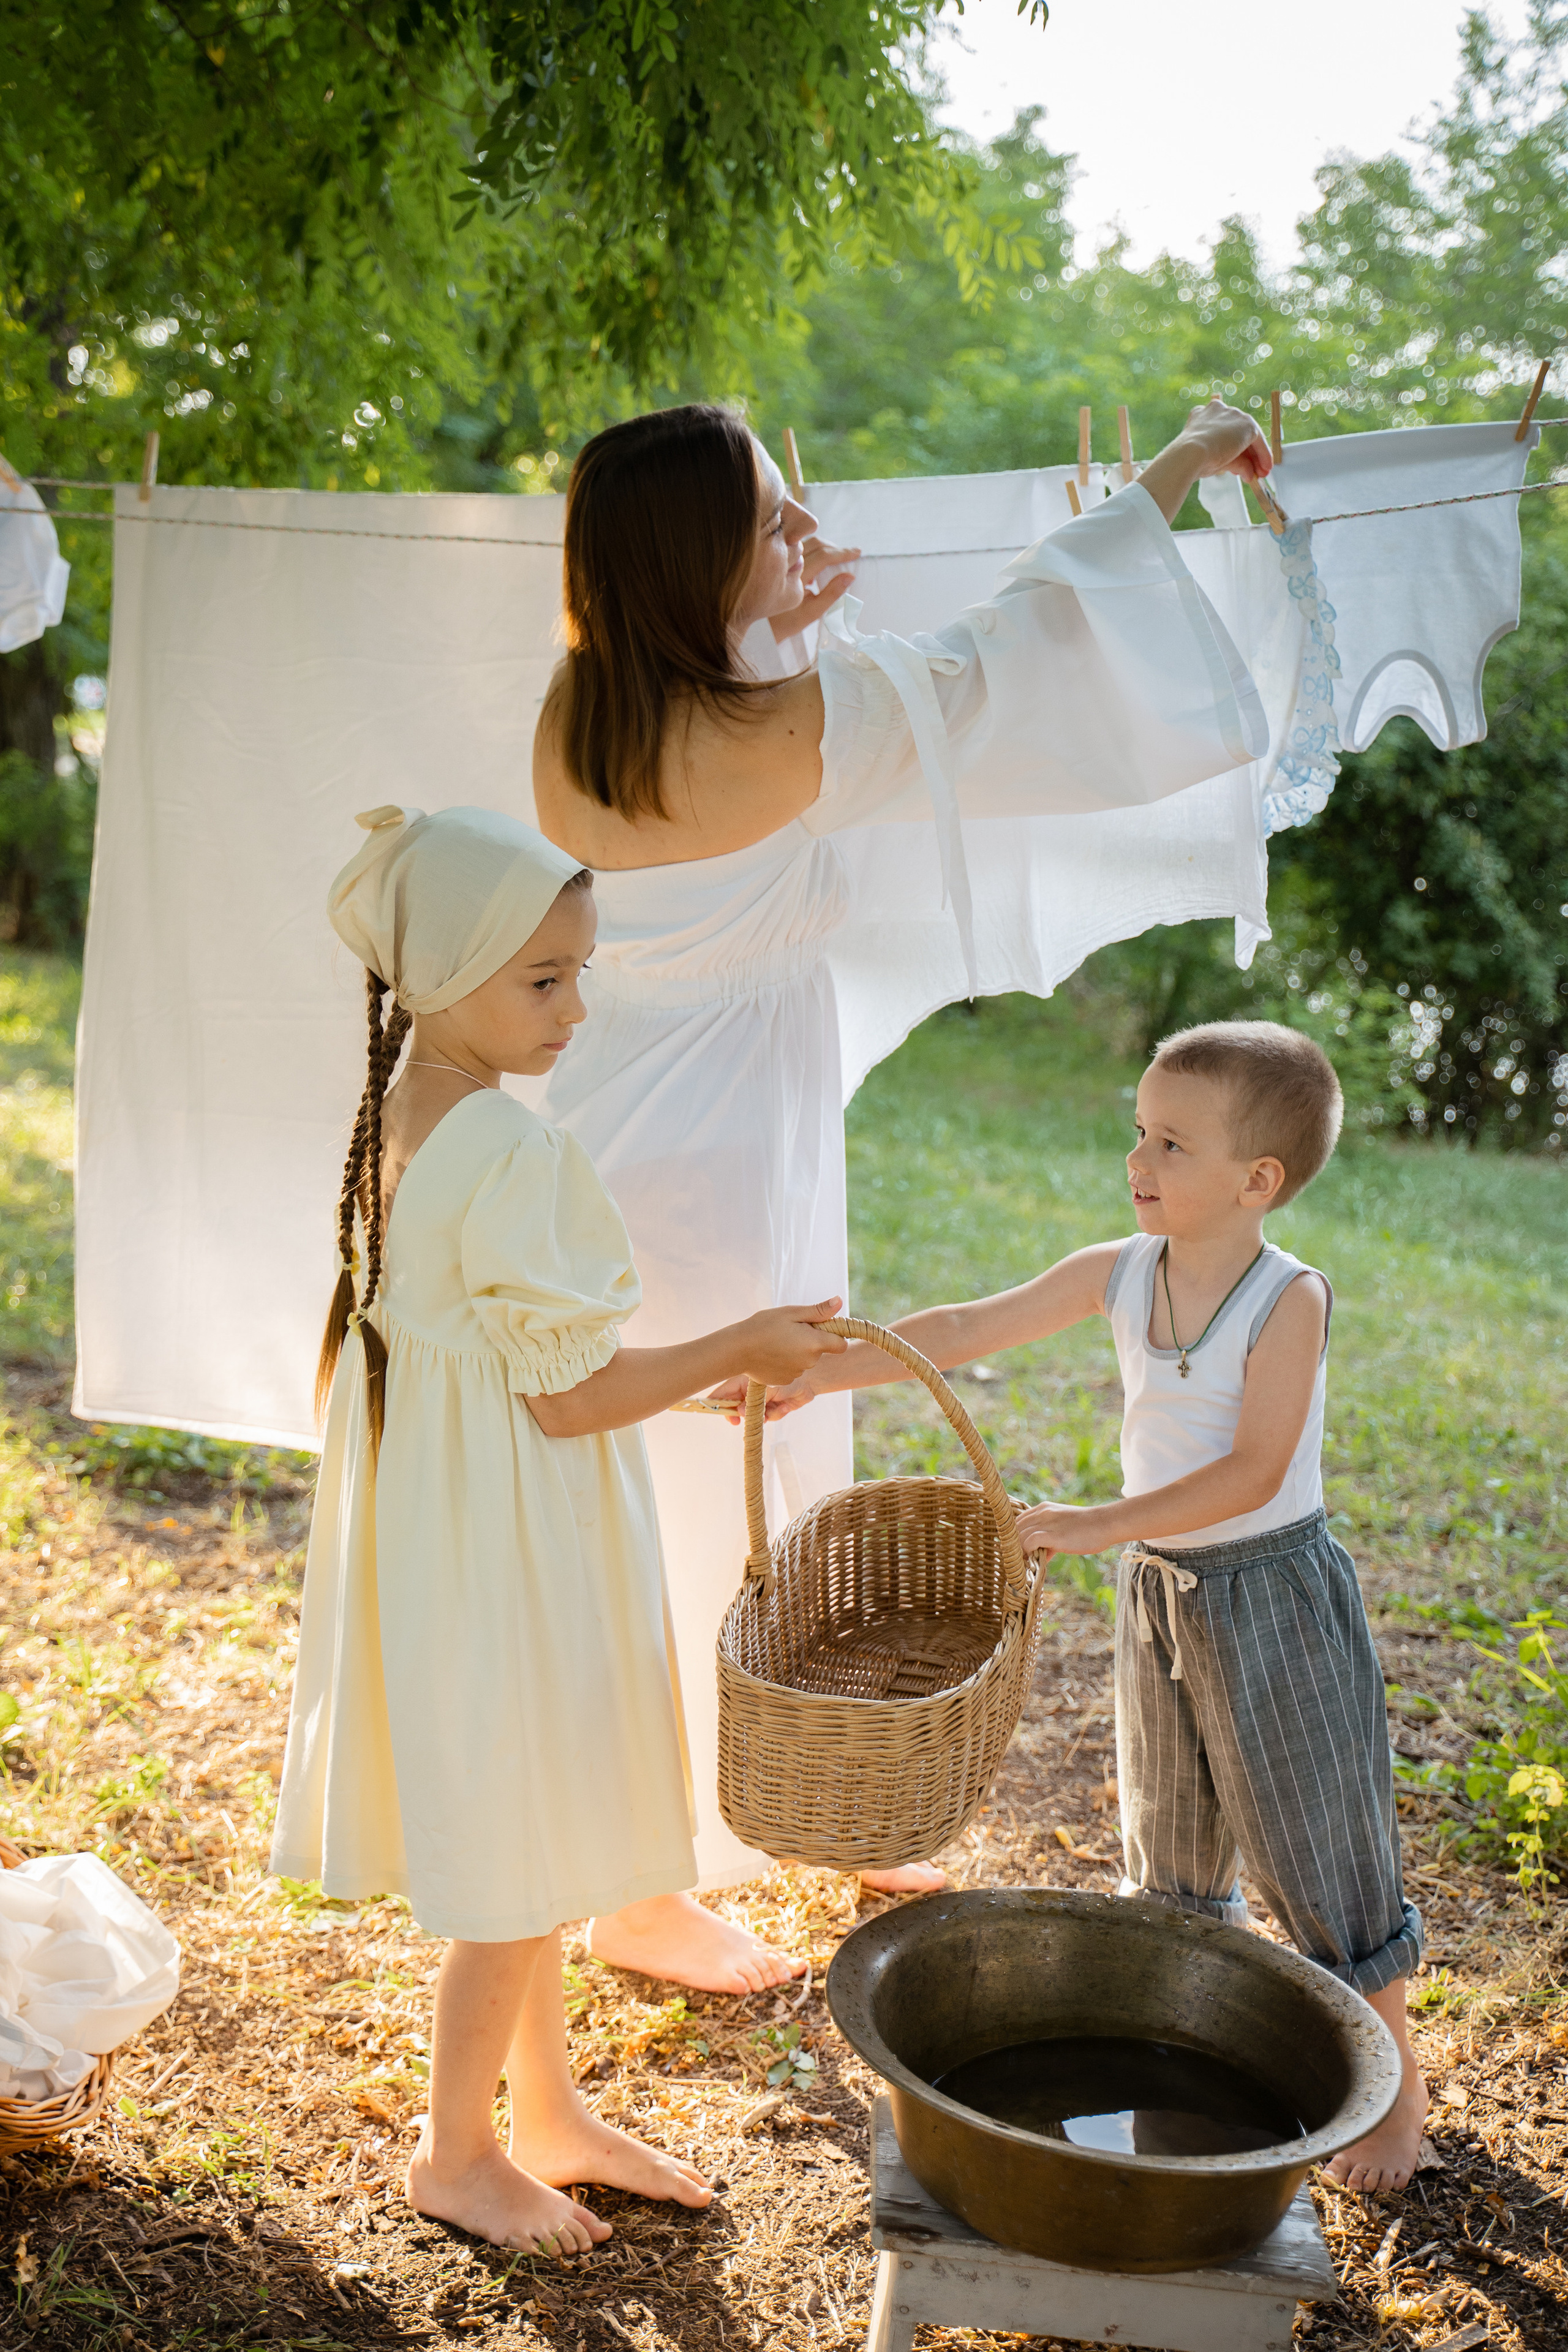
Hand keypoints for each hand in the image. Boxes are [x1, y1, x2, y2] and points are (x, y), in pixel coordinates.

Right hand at [700, 1371, 816, 1425]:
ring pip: (753, 1416)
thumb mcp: (767, 1388)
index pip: (723, 1392)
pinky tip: (785, 1406)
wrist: (811, 1380)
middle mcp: (751, 1392)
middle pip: (736, 1407)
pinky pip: (769, 1417)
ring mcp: (762, 1401)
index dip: (716, 1403)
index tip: (714, 1412)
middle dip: (741, 1415)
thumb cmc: (788, 1377)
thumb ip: (752, 1401)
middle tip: (739, 1421)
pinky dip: (777, 1414)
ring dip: (764, 1415)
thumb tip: (739, 1413)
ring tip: (775, 1407)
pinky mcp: (773, 1408)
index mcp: (744, 1381)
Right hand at [732, 1298, 847, 1386]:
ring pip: (806, 1360)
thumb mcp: (791, 1313)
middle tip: (790, 1331)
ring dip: (798, 1352)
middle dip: (811, 1341)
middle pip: (820, 1350)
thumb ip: (818, 1311)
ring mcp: (797, 1373)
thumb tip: (840, 1303)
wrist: (737, 1350)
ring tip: (777, 1342)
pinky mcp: (785, 1381)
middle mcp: (809, 1362)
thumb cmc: (763, 1326)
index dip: (834, 1335)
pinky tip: (771, 1354)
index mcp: (814, 1343)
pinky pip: (793, 1370)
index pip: (841, 1344)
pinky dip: (786, 1362)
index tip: (819, 1327)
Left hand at [771, 538, 859, 639]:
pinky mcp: (780, 558)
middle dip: (835, 548)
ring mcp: (782, 558)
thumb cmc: (786, 622)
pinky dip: (814, 550)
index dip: (842, 553)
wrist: (760, 624)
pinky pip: (799, 546)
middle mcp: (788, 561)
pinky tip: (820, 563)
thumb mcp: (812, 612)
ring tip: (837, 558)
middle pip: (816, 544)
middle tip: (850, 555)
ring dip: (825, 547)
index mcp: (796, 575)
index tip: (857, 553)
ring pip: (808, 542)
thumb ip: (832, 594)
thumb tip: (850, 576)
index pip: (823, 556)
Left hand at [1014, 1498, 1114, 1559]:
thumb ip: (1050, 1538)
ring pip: (1018, 1536)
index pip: (1017, 1521)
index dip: (1015, 1537)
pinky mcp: (1054, 1535)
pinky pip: (1029, 1542)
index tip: (1020, 1550)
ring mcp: (1047, 1523)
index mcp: (1043, 1508)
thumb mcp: (1064, 1528)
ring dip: (1019, 1551)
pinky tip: (1035, 1560)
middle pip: (1014, 1529)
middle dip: (1014, 1545)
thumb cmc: (1088, 1528)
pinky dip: (1027, 1552)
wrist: (1105, 1523)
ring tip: (1027, 1563)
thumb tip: (1041, 1553)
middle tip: (1021, 1560)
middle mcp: (1042, 1512)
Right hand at [1180, 397, 1271, 482]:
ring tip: (1260, 472)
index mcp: (1202, 415)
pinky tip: (1264, 468)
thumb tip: (1247, 473)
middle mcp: (1218, 410)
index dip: (1231, 448)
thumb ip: (1231, 462)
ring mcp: (1233, 414)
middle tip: (1253, 470)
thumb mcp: (1211, 459)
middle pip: (1237, 433)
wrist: (1190, 454)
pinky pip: (1258, 439)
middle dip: (1247, 453)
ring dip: (1257, 456)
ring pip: (1248, 436)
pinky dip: (1263, 454)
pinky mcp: (1246, 423)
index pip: (1222, 431)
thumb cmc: (1192, 460)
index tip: (1237, 463)